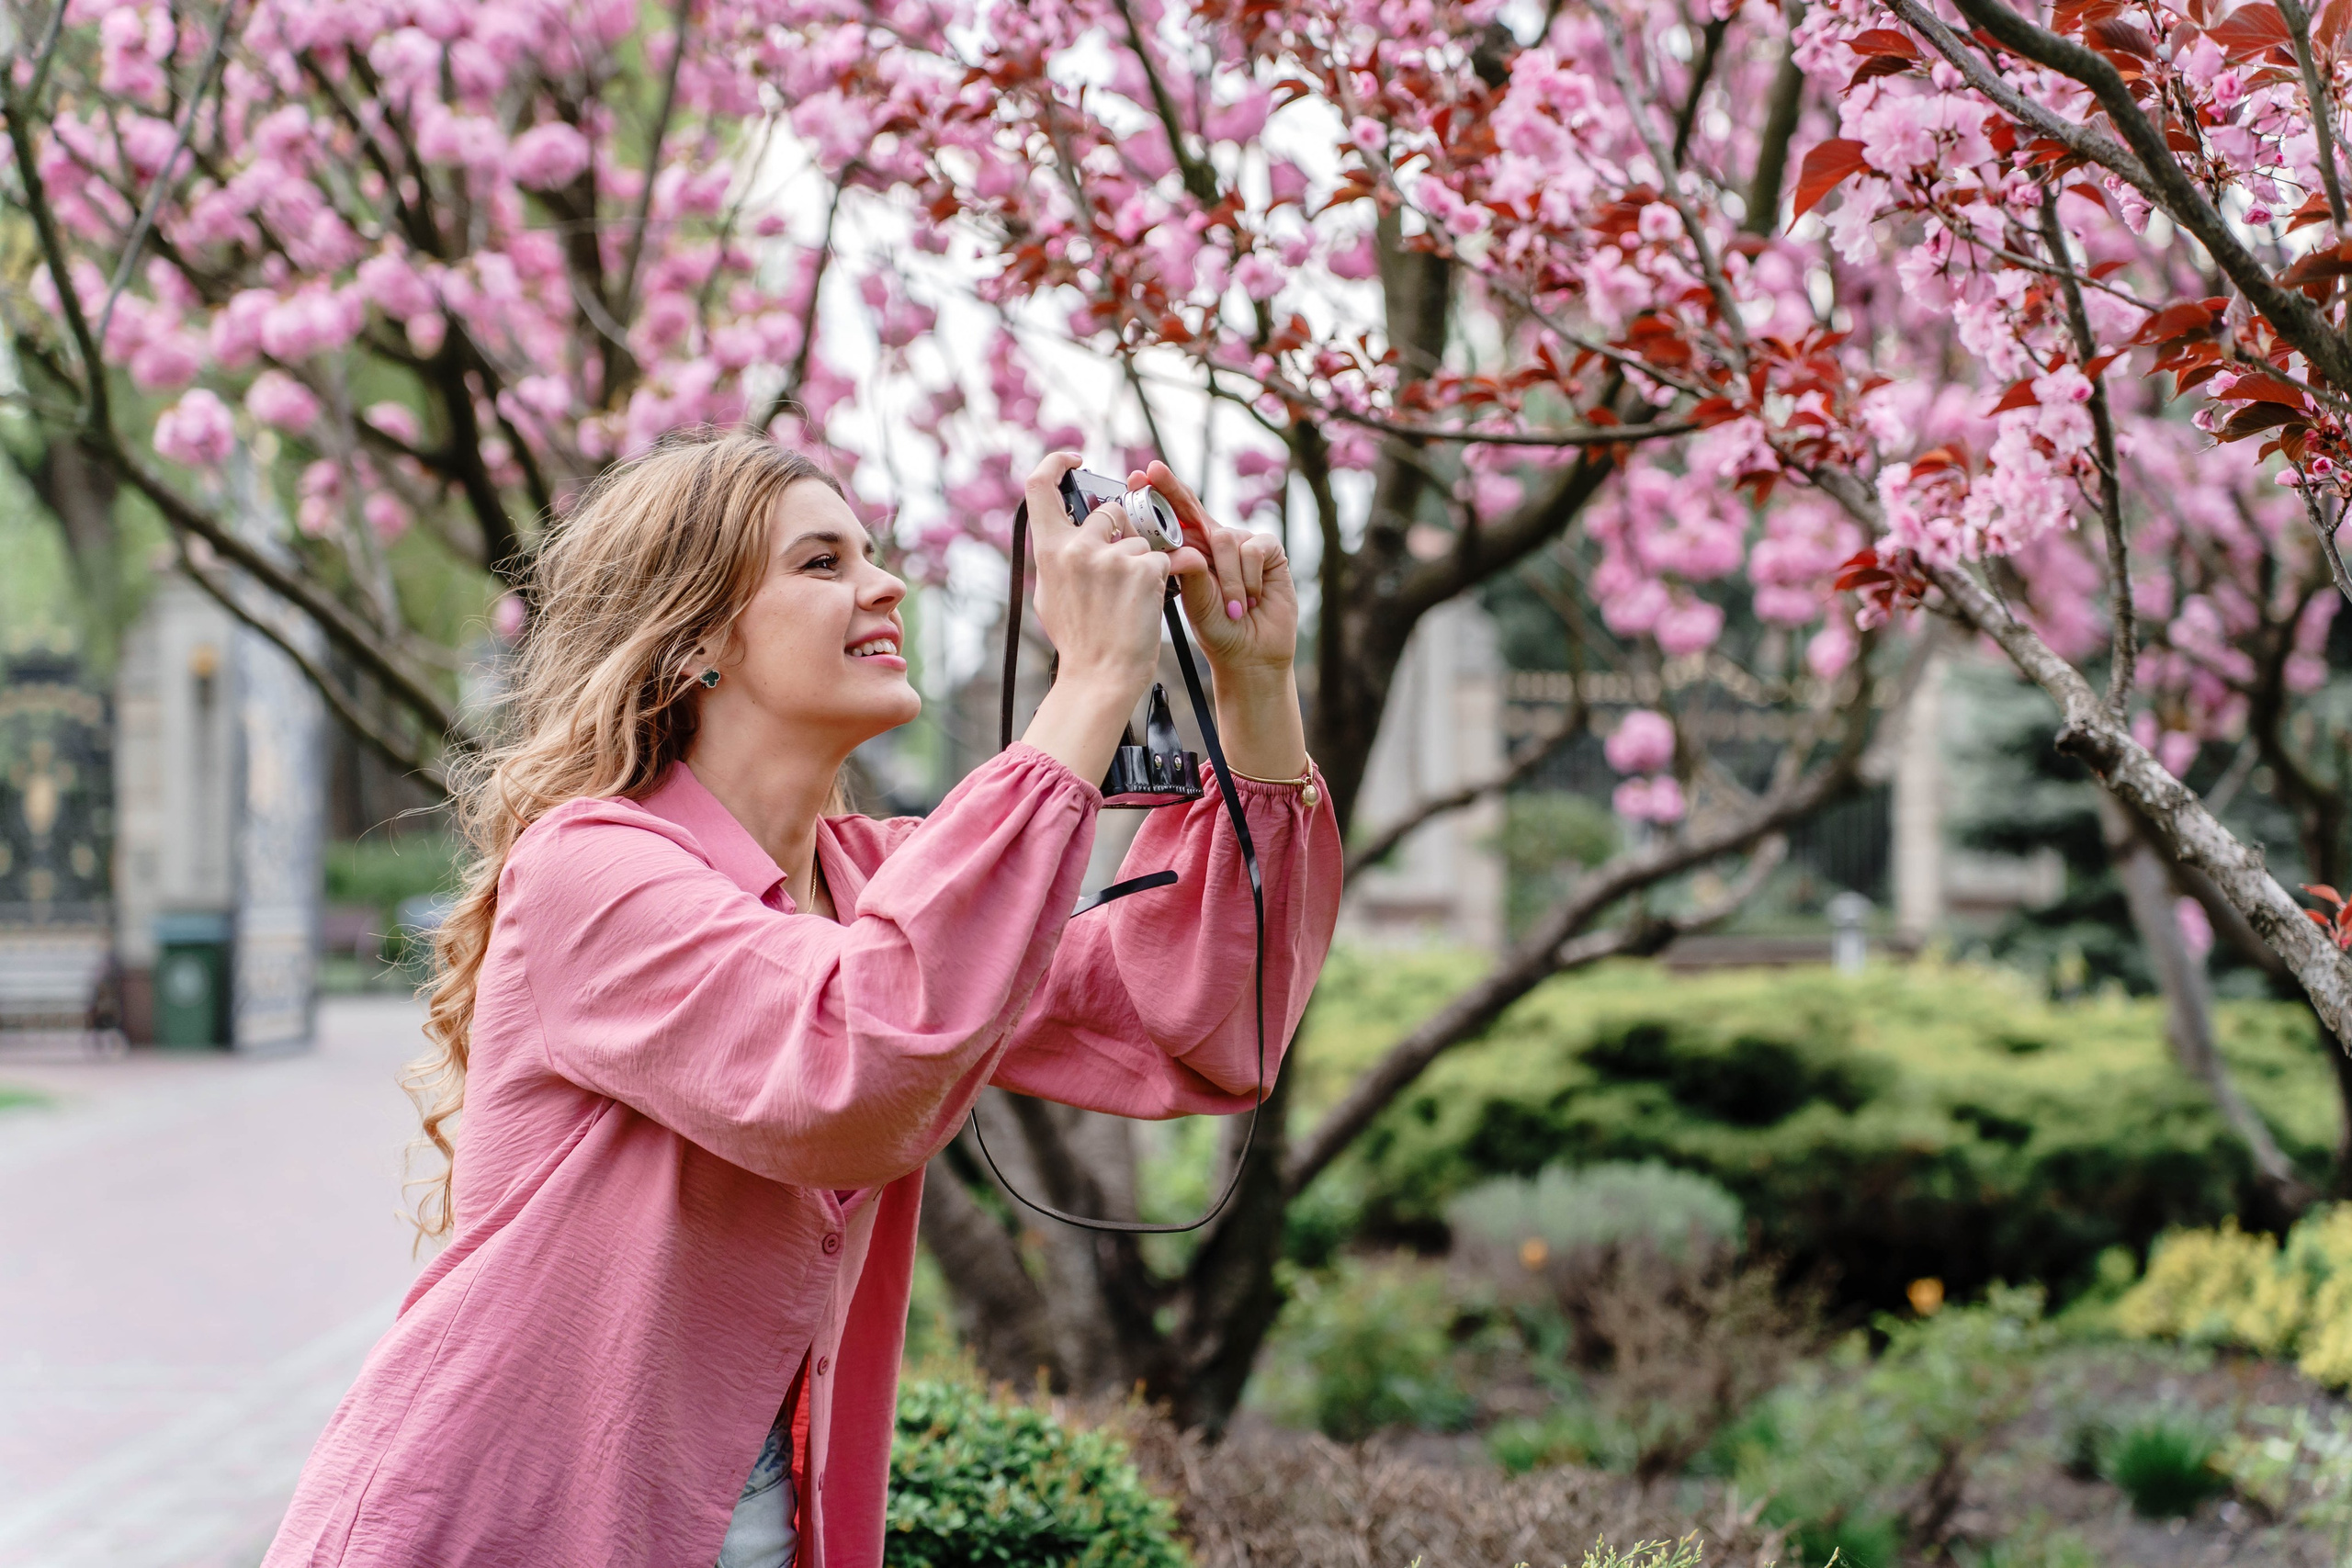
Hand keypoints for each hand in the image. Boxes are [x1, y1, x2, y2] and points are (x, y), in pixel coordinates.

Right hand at [1028, 452, 1170, 693]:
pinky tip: (1149, 604)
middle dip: (1121, 531)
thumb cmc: (1079, 641)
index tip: (1074, 459)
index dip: (1056, 462)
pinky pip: (1163, 559)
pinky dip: (1163, 578)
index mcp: (1050, 551)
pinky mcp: (1145, 570)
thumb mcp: (1052, 594)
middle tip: (1123, 570)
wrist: (1101, 677)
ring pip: (1138, 540)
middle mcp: (1078, 548)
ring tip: (1130, 602)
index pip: (1039, 486)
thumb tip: (1066, 532)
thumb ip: (1059, 557)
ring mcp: (1113, 558)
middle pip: (1108, 511)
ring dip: (1141, 563)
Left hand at [1130, 461, 1307, 780]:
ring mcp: (1243, 543)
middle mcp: (1216, 541)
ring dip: (1228, 581)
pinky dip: (1248, 580)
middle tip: (1153, 472)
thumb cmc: (1218, 629)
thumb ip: (1186, 568)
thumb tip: (1176, 546)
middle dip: (1172, 490)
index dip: (1159, 494)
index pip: (1173, 517)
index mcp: (1192, 550)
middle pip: (1194, 507)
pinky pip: (1252, 550)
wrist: (1249, 654)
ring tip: (1234, 609)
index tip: (1139, 476)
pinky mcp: (1268, 550)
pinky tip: (1252, 601)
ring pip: (1225, 541)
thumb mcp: (1193, 598)